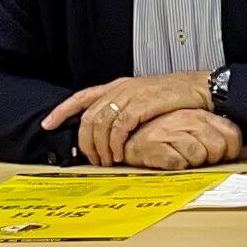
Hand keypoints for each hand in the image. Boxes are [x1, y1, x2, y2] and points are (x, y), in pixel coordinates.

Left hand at [44, 72, 215, 165]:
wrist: (199, 88)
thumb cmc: (174, 96)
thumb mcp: (142, 98)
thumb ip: (124, 109)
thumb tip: (109, 131)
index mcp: (117, 86)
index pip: (81, 97)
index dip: (62, 111)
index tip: (48, 124)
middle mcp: (120, 89)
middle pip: (89, 116)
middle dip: (85, 140)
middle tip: (92, 158)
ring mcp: (130, 96)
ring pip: (101, 123)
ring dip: (100, 146)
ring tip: (107, 160)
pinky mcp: (142, 105)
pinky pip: (120, 127)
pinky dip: (116, 142)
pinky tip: (119, 153)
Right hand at [118, 110, 245, 171]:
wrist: (128, 135)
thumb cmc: (165, 134)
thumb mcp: (196, 130)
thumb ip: (221, 137)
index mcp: (199, 114)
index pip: (232, 133)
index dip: (232, 150)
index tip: (224, 156)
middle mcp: (186, 120)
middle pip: (217, 147)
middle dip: (212, 159)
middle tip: (200, 158)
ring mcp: (169, 132)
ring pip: (198, 156)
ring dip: (193, 163)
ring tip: (182, 158)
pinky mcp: (154, 146)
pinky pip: (178, 163)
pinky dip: (176, 166)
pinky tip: (170, 161)